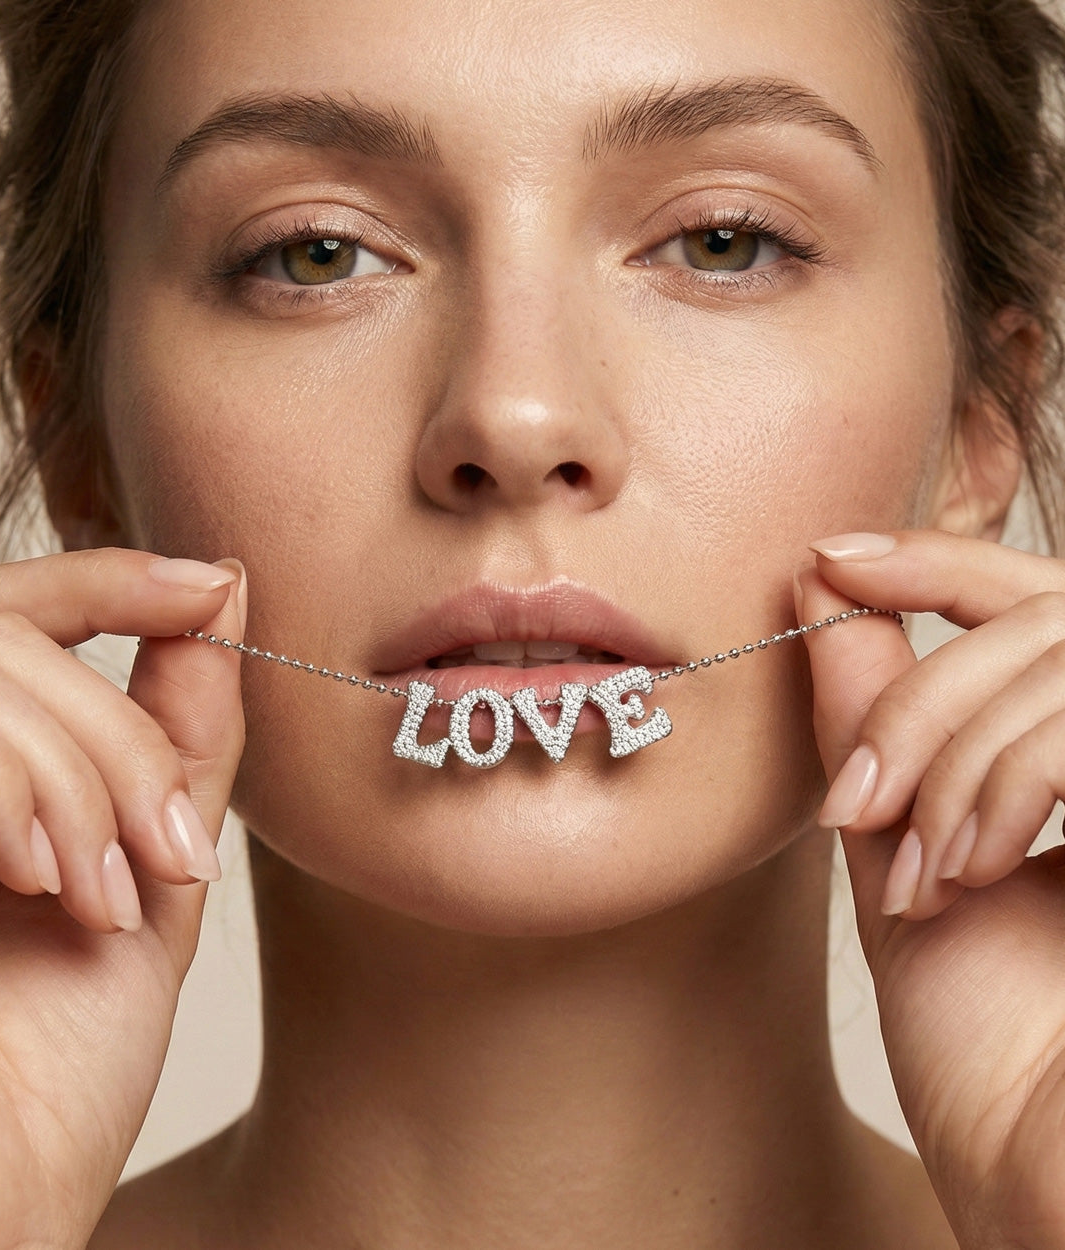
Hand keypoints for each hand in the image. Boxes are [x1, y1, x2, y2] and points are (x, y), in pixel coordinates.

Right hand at [0, 548, 244, 1249]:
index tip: (213, 585)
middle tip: (166, 854)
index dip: (110, 577)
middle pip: (8, 636)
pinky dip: (15, 790)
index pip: (17, 611)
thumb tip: (224, 591)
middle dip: (112, 736)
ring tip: (102, 896)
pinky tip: (40, 878)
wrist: (3, 1187)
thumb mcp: (151, 868)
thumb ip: (178, 732)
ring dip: (74, 779)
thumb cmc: (64, 1055)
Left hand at [800, 530, 1064, 1248]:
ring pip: (1060, 661)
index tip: (830, 558)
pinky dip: (1006, 779)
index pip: (1038, 599)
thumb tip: (822, 592)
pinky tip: (969, 864)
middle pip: (1044, 617)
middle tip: (857, 800)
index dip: (939, 560)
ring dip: (956, 757)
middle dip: (924, 699)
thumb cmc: (986, 1045)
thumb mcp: (907, 851)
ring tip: (917, 867)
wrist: (1035, 1179)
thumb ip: (877, 722)